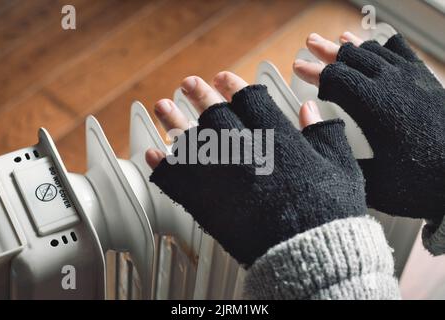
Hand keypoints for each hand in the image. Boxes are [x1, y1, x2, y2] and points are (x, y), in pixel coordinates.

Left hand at [146, 72, 365, 265]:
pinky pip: (175, 180)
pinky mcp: (206, 203)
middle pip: (214, 113)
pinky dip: (161, 165)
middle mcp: (245, 152)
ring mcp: (221, 177)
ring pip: (189, 140)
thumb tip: (309, 109)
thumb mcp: (341, 168)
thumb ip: (324, 134)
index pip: (249, 99)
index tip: (225, 78)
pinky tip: (151, 154)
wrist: (309, 254)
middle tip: (189, 83)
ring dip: (173, 121)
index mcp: (277, 140)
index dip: (234, 85)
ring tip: (162, 106)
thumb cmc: (329, 214)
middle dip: (200, 93)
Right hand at [294, 32, 444, 222]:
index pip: (335, 79)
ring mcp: (413, 79)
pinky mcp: (428, 82)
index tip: (298, 66)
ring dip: (353, 45)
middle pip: (352, 58)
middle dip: (327, 51)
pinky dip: (386, 45)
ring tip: (339, 39)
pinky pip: (404, 53)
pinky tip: (382, 44)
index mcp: (374, 106)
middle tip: (311, 44)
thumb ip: (343, 164)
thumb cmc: (423, 182)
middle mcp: (393, 85)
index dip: (313, 72)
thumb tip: (321, 152)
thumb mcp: (375, 183)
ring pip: (376, 51)